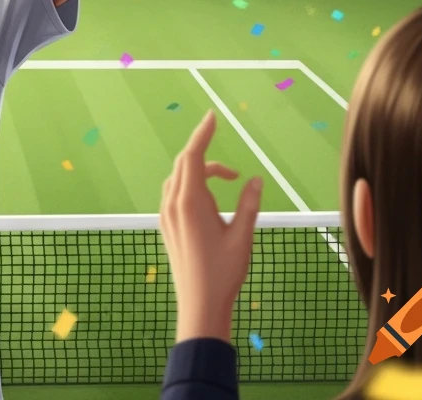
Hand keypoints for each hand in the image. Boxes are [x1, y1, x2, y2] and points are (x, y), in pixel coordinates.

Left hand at [159, 112, 262, 343]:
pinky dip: (190, 186)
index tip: (212, 117)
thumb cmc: (224, 272)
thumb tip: (256, 180)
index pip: (192, 156)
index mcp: (190, 202)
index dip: (202, 134)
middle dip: (207, 158)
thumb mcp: (242, 235)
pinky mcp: (165, 225)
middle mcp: (172, 204)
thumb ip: (248, 204)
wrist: (199, 303)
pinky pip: (174, 194)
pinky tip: (208, 201)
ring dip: (199, 173)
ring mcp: (165, 215)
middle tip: (233, 173)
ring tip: (226, 186)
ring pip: (177, 179)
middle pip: (184, 165)